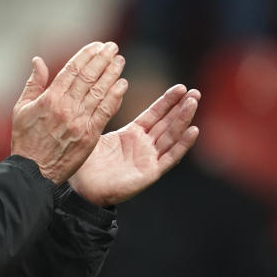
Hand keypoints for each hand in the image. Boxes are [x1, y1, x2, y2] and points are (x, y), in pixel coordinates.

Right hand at [11, 42, 127, 184]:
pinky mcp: (89, 135)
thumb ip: (33, 83)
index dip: (86, 55)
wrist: (33, 171)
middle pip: (88, 77)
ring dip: (112, 73)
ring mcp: (79, 121)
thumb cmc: (25, 140)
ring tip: (120, 61)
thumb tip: (38, 61)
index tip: (97, 45)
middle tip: (112, 47)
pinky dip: (115, 97)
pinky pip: (105, 112)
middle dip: (102, 59)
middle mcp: (66, 107)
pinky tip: (122, 84)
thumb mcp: (21, 108)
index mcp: (49, 99)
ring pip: (99, 91)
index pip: (72, 70)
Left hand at [69, 84, 200, 205]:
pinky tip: (193, 130)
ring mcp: (149, 158)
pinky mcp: (150, 172)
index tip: (180, 87)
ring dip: (184, 120)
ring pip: (172, 136)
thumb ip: (106, 113)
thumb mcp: (96, 132)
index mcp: (132, 134)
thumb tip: (112, 89)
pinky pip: (170, 157)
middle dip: (181, 107)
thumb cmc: (86, 163)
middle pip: (167, 123)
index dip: (167, 101)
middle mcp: (144, 145)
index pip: (154, 114)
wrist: (81, 188)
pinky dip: (182, 145)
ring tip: (193, 103)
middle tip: (194, 91)